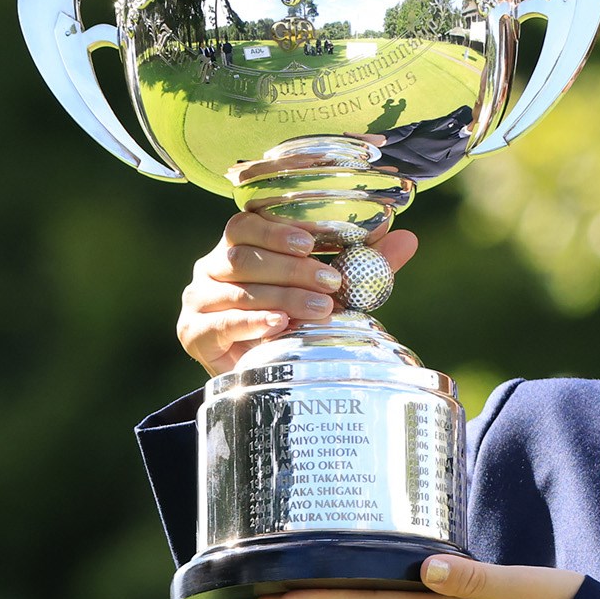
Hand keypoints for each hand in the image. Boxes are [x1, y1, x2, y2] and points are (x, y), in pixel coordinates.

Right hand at [178, 213, 419, 375]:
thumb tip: (406, 236)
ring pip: (237, 289)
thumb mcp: (333, 290)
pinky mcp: (193, 333)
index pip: (246, 225)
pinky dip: (252, 323)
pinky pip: (221, 324)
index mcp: (238, 247)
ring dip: (283, 297)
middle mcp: (211, 268)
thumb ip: (364, 263)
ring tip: (320, 308)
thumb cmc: (294, 321)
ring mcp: (198, 300)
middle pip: (243, 257)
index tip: (312, 242)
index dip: (277, 231)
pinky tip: (280, 324)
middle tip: (332, 283)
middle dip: (292, 269)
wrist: (260, 373)